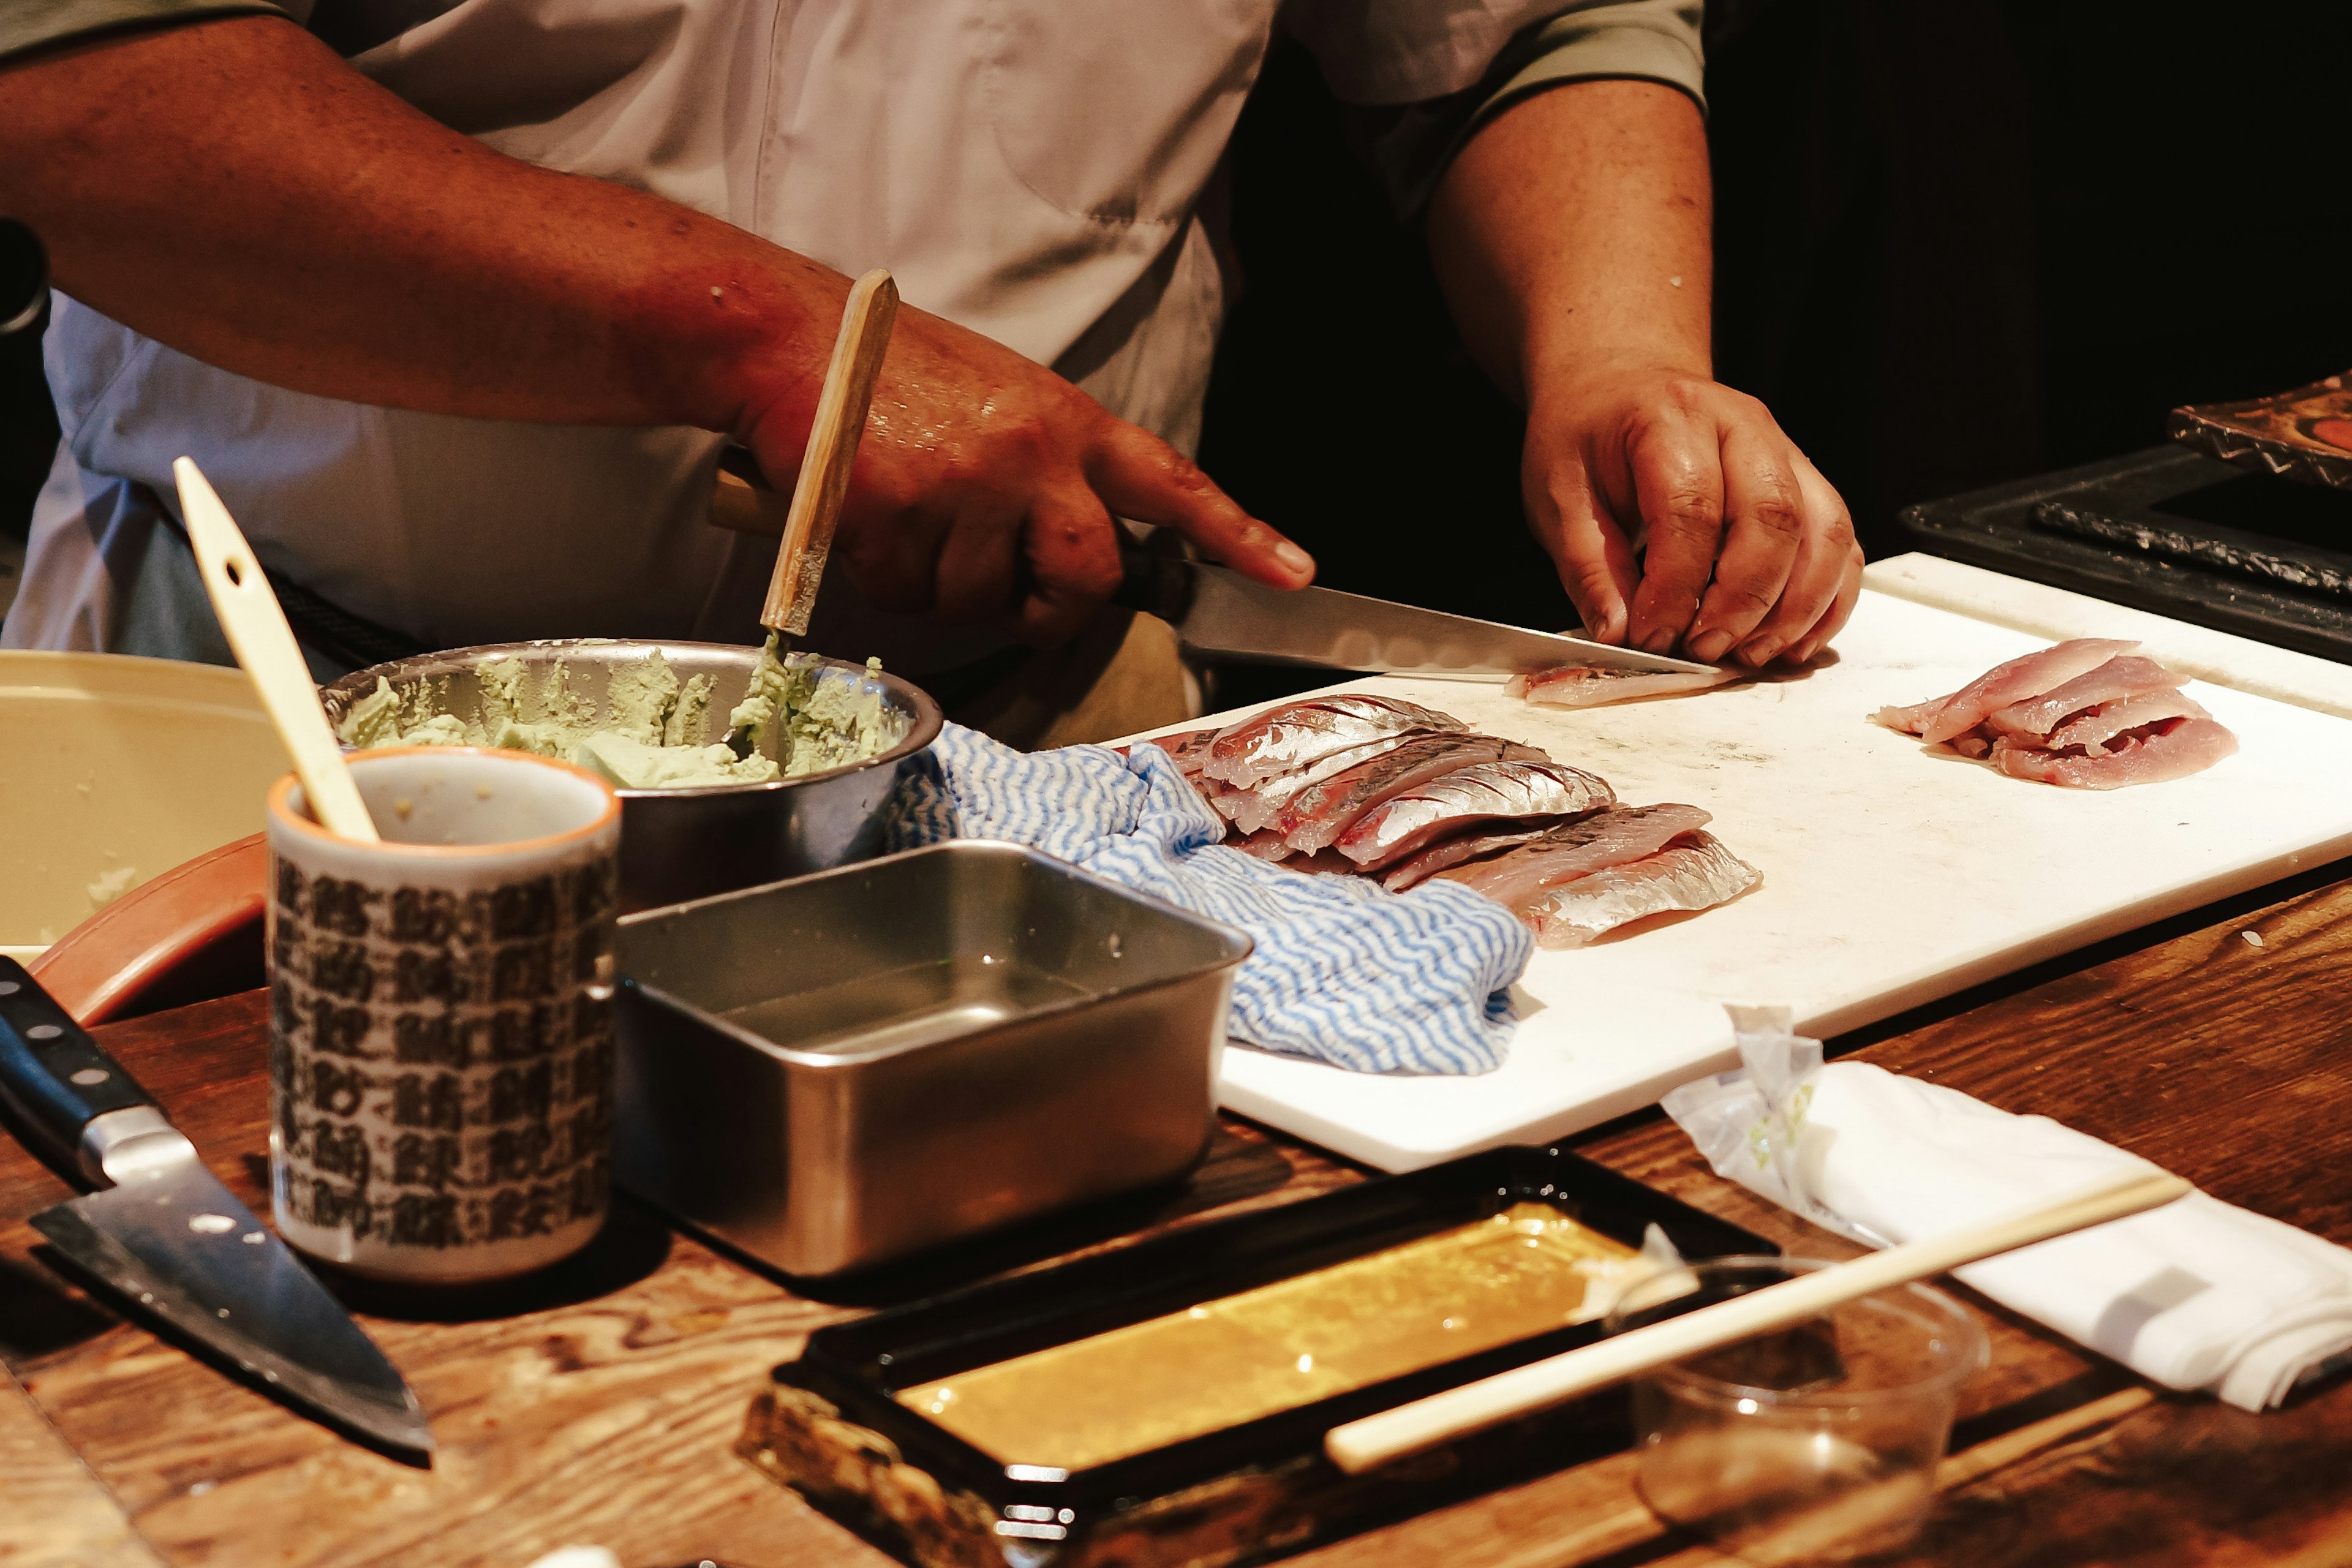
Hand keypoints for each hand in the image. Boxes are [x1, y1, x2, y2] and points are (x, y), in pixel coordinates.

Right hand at [738, 300, 1312, 645]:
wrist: (794, 340)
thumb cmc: (895, 371)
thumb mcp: (1000, 395)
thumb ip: (1048, 466)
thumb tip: (1066, 552)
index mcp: (1065, 421)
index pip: (1170, 484)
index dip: (1236, 534)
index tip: (1294, 574)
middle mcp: (1029, 455)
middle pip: (1087, 578)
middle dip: (1053, 607)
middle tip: (1013, 593)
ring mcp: (964, 487)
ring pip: (981, 601)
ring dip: (944, 584)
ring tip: (910, 515)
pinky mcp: (897, 514)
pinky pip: (908, 595)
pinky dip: (885, 576)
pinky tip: (868, 519)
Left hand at [1523, 367, 1861, 666]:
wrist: (1622, 384)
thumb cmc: (1589, 439)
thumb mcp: (1559, 496)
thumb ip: (1589, 567)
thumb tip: (1619, 634)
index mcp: (1671, 417)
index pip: (1691, 508)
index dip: (1675, 586)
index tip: (1650, 637)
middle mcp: (1742, 425)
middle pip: (1773, 516)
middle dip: (1744, 600)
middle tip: (1705, 649)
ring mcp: (1786, 451)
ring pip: (1824, 531)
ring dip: (1796, 607)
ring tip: (1750, 655)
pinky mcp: (1808, 483)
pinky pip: (1841, 543)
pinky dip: (1828, 601)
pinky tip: (1790, 642)